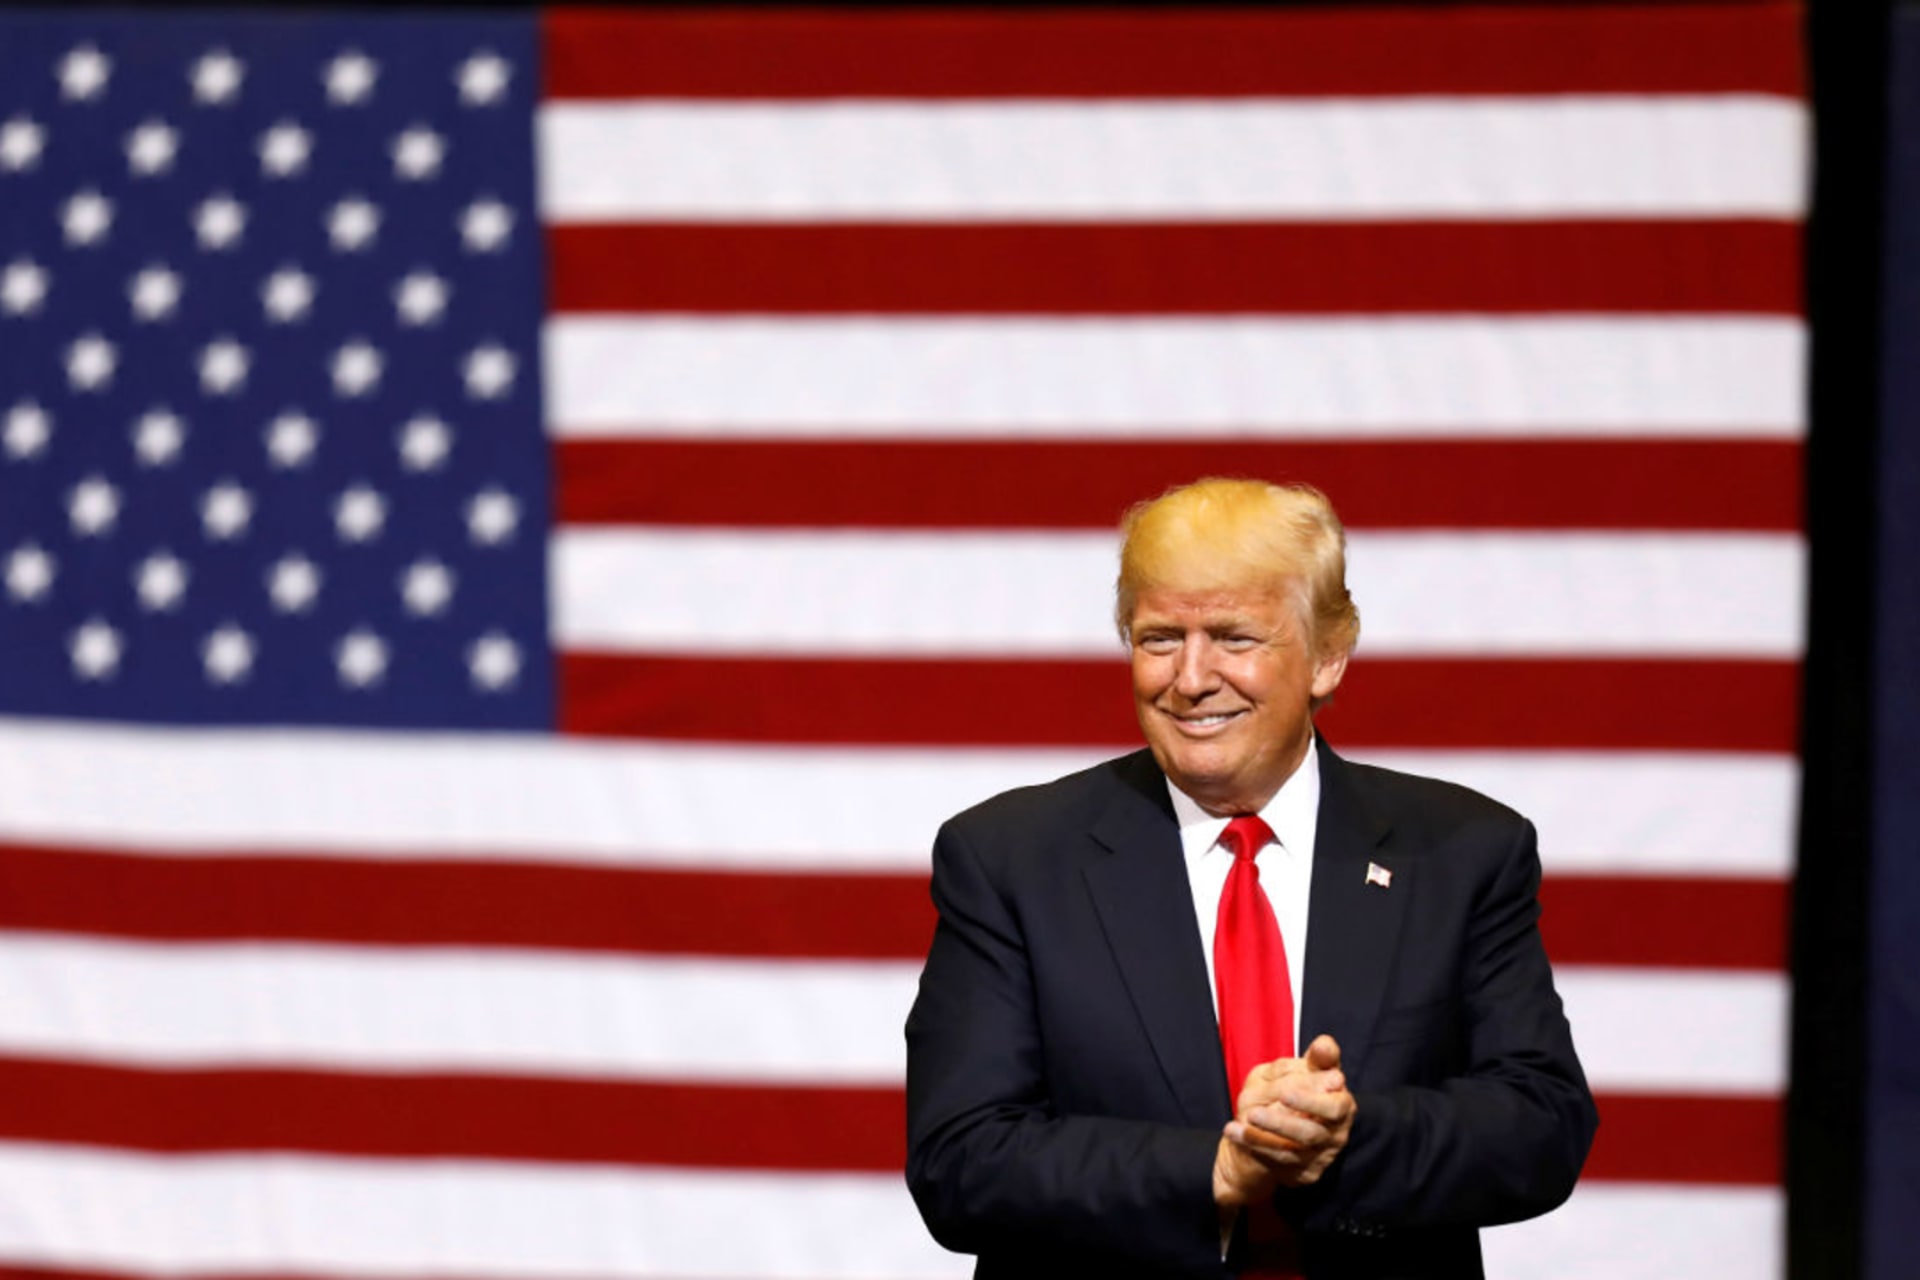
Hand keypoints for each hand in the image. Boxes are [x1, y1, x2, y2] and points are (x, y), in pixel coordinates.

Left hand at [1224, 1035, 1354, 1188]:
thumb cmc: (1292, 1091)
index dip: (1311, 1100)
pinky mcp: (1304, 1173)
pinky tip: (1234, 1131)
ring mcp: (1319, 1156)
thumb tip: (1325, 1045)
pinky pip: (1278, 1162)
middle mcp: (1335, 1134)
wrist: (1273, 1129)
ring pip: (1294, 1150)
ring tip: (1246, 1115)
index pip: (1335, 1106)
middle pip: (1313, 1132)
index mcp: (1340, 1105)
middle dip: (1285, 1122)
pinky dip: (1255, 1145)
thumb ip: (1314, 1058)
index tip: (1285, 1092)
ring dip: (1267, 1132)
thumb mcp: (1299, 1070)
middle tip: (1254, 1111)